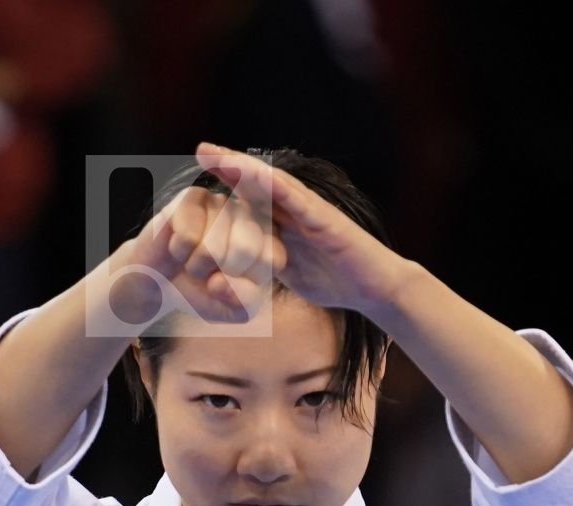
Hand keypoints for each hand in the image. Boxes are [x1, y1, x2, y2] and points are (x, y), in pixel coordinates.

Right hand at [114, 173, 284, 325]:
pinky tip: (177, 246)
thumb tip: (221, 282)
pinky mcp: (193, 196)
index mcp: (269, 238)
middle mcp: (249, 215)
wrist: (159, 281)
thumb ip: (242, 305)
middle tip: (207, 272)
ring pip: (213, 247)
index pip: (272, 260)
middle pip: (245, 250)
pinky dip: (179, 252)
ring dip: (195, 266)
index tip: (231, 281)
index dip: (244, 282)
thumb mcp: (230, 310)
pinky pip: (188, 236)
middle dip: (217, 274)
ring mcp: (222, 202)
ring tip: (191, 260)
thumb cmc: (200, 291)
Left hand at [193, 141, 411, 318]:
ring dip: (246, 169)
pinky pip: (296, 200)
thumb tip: (238, 268)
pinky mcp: (325, 220)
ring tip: (220, 155)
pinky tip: (254, 175)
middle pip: (258, 182)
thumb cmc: (336, 281)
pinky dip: (274, 186)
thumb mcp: (289, 273)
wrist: (374, 289)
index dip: (226, 184)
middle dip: (230, 165)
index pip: (251, 198)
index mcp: (285, 223)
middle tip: (201, 148)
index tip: (198, 175)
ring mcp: (310, 211)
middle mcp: (296, 210)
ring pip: (274, 184)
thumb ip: (266, 262)